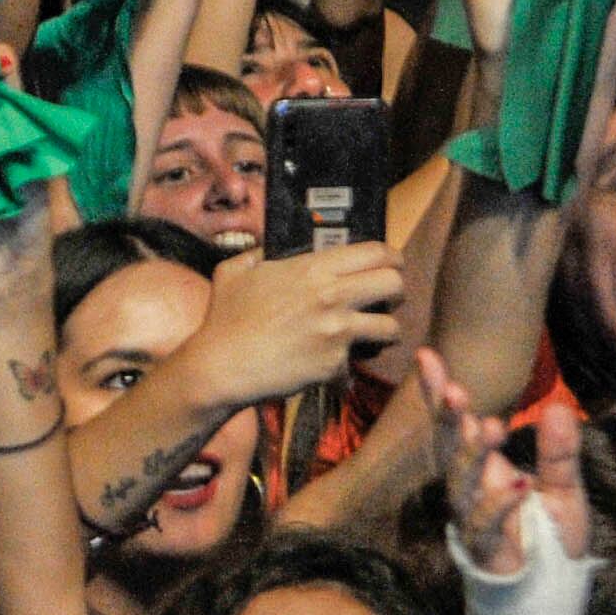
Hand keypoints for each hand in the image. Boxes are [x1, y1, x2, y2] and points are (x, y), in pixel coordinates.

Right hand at [184, 240, 404, 402]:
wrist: (219, 366)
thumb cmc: (223, 319)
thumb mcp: (233, 272)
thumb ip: (257, 253)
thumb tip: (270, 248)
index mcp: (312, 269)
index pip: (376, 252)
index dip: (390, 257)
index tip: (389, 265)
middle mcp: (332, 296)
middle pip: (396, 284)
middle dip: (396, 291)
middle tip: (384, 299)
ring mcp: (337, 331)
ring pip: (391, 327)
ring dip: (384, 331)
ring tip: (370, 335)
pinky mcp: (335, 363)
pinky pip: (358, 362)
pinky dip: (348, 365)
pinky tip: (332, 364)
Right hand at [423, 348, 589, 587]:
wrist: (544, 596)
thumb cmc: (548, 541)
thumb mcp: (565, 489)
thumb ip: (560, 452)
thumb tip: (558, 407)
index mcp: (483, 470)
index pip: (455, 426)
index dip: (439, 393)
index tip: (427, 355)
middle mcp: (469, 490)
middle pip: (447, 449)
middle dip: (447, 419)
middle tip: (455, 390)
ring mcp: (471, 519)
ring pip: (461, 483)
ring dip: (471, 455)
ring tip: (488, 426)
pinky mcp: (484, 548)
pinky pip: (486, 523)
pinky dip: (501, 503)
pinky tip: (520, 483)